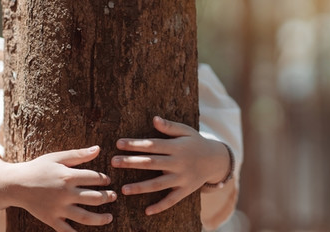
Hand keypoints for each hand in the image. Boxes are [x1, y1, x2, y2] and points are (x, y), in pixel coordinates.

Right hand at [0, 146, 115, 231]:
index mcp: (68, 176)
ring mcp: (58, 208)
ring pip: (85, 217)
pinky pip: (66, 230)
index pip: (95, 178)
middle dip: (107, 197)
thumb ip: (78, 154)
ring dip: (100, 219)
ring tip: (109, 217)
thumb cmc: (38, 168)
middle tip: (113, 196)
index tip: (107, 181)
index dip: (104, 179)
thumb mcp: (57, 157)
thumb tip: (98, 149)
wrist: (15, 184)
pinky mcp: (51, 219)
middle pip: (94, 198)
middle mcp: (65, 193)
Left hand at [111, 116, 230, 215]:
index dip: (135, 144)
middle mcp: (178, 163)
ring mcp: (182, 178)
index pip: (152, 145)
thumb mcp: (186, 131)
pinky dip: (160, 206)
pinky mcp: (185, 191)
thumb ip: (170, 127)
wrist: (215, 160)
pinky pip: (171, 200)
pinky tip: (146, 211)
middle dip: (132, 163)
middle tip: (114, 162)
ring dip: (140, 187)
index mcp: (176, 147)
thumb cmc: (195, 143)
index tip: (118, 144)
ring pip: (158, 184)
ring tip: (123, 190)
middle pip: (151, 163)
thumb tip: (154, 119)